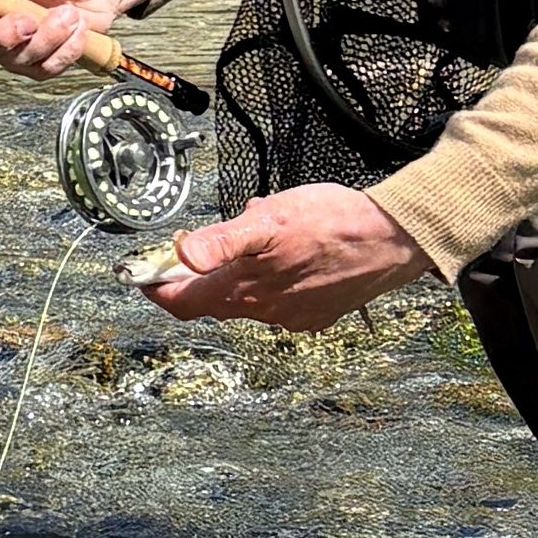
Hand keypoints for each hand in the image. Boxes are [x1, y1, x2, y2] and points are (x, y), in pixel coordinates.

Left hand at [135, 182, 426, 335]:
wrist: (394, 240)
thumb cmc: (332, 224)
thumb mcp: (269, 221)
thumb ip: (222, 241)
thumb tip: (182, 255)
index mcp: (244, 290)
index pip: (183, 304)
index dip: (157, 291)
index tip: (142, 278)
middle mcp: (265, 312)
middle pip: (214, 301)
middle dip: (196, 277)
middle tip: (189, 251)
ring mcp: (293, 317)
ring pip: (249, 298)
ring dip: (239, 274)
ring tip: (253, 239)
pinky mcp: (318, 314)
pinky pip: (281, 300)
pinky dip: (272, 279)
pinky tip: (288, 255)